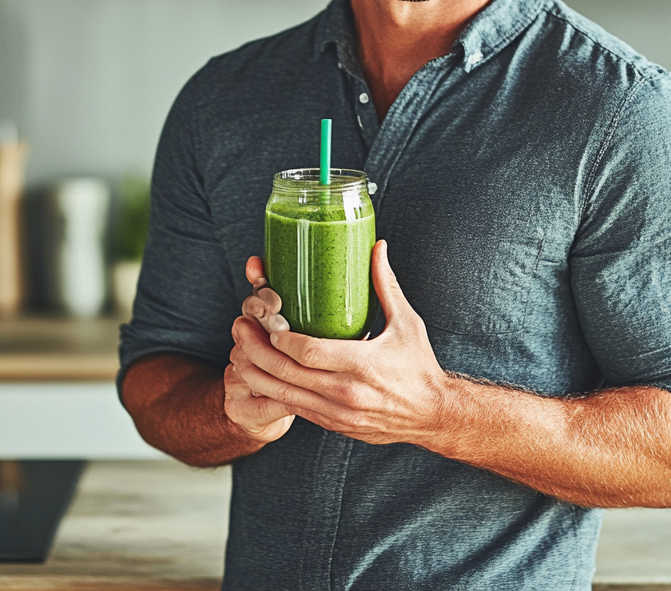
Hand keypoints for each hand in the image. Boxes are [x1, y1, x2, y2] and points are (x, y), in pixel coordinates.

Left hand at [229, 241, 452, 447]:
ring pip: (281, 395)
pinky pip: (292, 408)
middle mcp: (345, 393)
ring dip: (255, 372)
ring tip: (240, 349)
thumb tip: (377, 247)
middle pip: (286, 373)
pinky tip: (259, 374)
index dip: (281, 337)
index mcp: (363, 365)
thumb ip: (385, 284)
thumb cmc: (419, 366)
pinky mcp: (332, 424)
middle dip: (256, 350)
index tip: (268, 319)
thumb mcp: (406, 322)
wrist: (431, 415)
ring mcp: (336, 413)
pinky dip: (271, 391)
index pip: (308, 352)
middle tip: (241, 327)